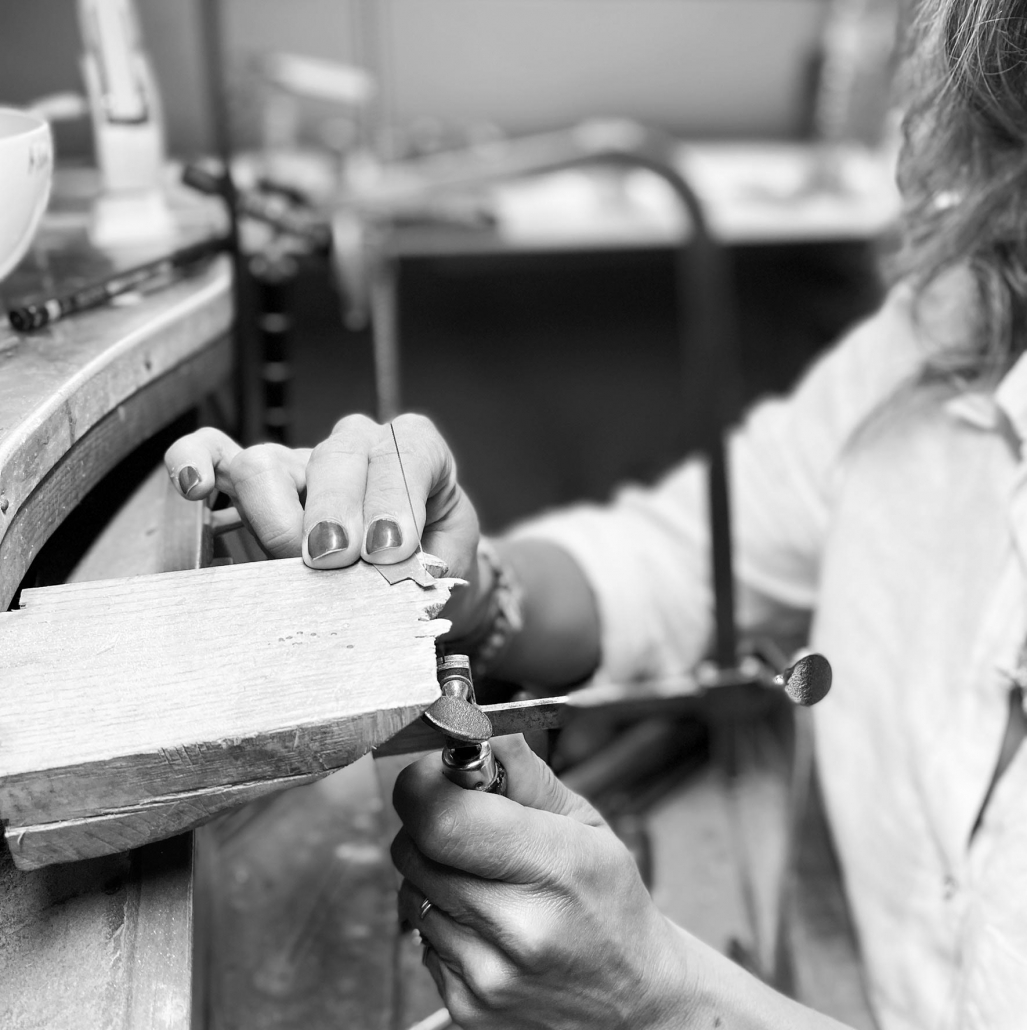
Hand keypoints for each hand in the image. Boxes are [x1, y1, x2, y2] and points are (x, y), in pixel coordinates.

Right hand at [164, 413, 480, 599]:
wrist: (416, 569)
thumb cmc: (431, 558)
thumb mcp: (447, 564)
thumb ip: (424, 570)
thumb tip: (390, 589)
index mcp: (414, 450)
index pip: (404, 452)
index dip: (394, 500)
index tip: (389, 551)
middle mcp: (356, 443)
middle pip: (334, 458)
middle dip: (334, 515)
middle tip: (336, 565)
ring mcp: (301, 459)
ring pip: (268, 464)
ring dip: (276, 519)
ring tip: (292, 563)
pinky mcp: (256, 480)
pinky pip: (213, 452)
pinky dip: (196, 463)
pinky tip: (195, 490)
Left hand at [392, 736, 693, 1029]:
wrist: (634, 1001)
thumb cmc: (611, 904)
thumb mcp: (585, 823)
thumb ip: (524, 774)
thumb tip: (475, 732)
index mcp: (555, 867)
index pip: (442, 816)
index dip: (424, 784)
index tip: (436, 774)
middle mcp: (516, 927)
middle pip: (414, 848)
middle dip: (429, 822)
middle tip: (469, 823)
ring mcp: (487, 975)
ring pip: (409, 890)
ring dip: (434, 871)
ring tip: (485, 876)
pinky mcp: (466, 1006)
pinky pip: (420, 936)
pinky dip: (442, 917)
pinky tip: (485, 919)